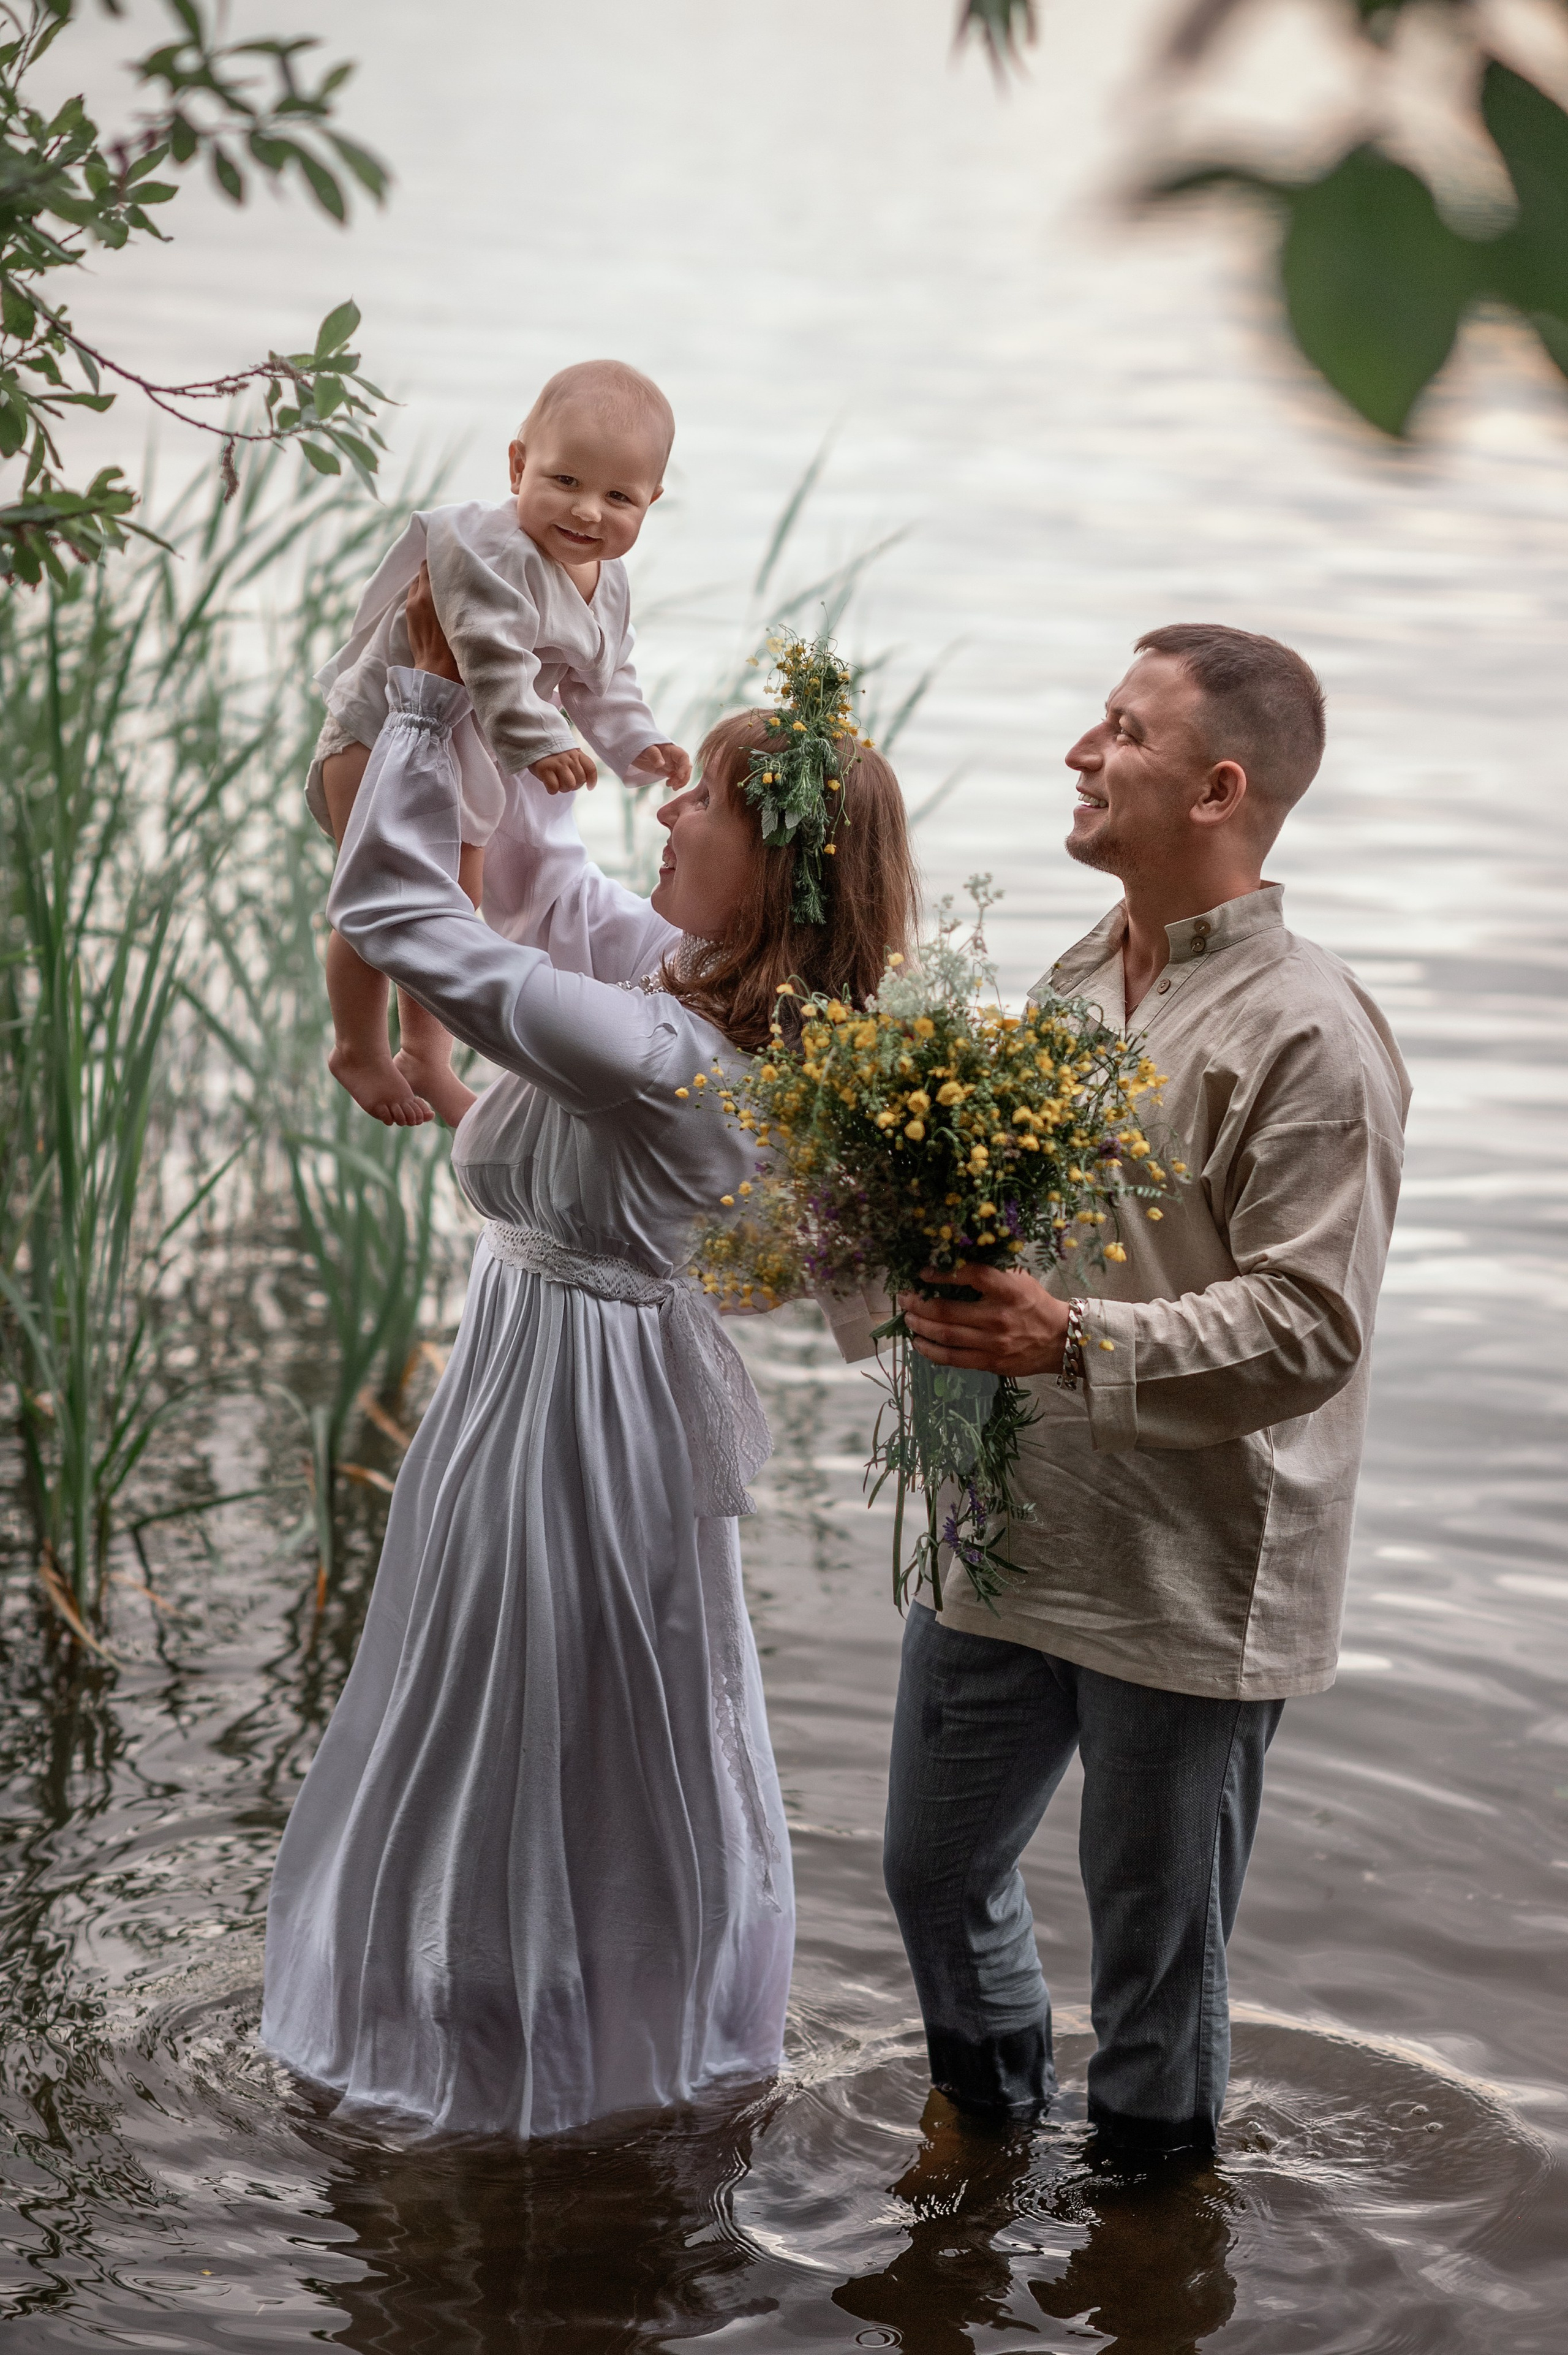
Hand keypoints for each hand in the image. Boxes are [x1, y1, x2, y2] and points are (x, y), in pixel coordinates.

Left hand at [404, 563, 461, 681]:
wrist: (438, 672)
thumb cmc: (456, 647)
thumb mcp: (462, 615)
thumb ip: (458, 595)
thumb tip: (460, 581)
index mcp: (431, 593)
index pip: (430, 564)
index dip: (439, 559)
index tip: (449, 559)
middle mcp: (418, 597)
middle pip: (422, 572)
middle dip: (432, 571)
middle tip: (446, 573)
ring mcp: (411, 608)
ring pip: (417, 585)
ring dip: (426, 584)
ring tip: (440, 589)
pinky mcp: (409, 619)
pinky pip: (414, 598)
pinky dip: (422, 596)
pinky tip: (433, 604)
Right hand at [532, 746, 598, 792]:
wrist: (534, 739)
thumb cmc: (552, 750)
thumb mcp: (568, 751)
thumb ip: (576, 762)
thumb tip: (583, 780)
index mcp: (577, 753)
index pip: (590, 768)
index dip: (592, 780)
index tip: (589, 787)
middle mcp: (569, 758)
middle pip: (580, 780)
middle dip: (574, 786)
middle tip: (565, 783)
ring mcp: (557, 763)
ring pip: (569, 785)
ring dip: (563, 788)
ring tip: (557, 783)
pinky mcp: (545, 769)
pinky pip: (554, 787)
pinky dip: (552, 789)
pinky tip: (549, 784)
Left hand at [628, 741, 691, 788]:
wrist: (635, 751)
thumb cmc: (640, 747)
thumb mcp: (645, 749)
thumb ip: (653, 755)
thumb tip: (661, 763)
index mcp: (671, 749)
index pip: (684, 757)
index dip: (685, 767)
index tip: (680, 776)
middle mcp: (674, 757)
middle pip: (686, 766)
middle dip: (684, 777)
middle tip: (674, 785)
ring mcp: (672, 764)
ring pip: (683, 773)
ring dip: (681, 781)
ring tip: (672, 787)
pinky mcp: (668, 770)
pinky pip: (677, 777)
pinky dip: (676, 782)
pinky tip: (669, 785)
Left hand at [898, 1261, 1070, 1375]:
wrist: (1060, 1339)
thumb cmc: (1034, 1303)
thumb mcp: (1019, 1279)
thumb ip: (990, 1271)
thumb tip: (952, 1261)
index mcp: (1008, 1290)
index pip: (970, 1275)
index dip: (942, 1273)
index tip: (922, 1272)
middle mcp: (998, 1317)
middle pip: (947, 1311)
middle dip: (919, 1304)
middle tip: (904, 1298)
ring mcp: (993, 1343)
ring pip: (945, 1336)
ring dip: (920, 1326)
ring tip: (908, 1318)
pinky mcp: (991, 1363)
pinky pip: (953, 1359)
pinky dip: (931, 1351)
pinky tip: (918, 1342)